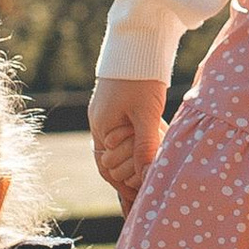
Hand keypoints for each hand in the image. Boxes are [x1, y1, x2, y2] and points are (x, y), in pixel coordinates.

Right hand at [90, 75, 168, 212]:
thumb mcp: (146, 114)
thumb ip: (144, 146)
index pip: (109, 170)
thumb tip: (147, 178)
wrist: (138, 42)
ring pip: (119, 153)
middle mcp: (101, 126)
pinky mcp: (120, 111)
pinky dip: (135, 152)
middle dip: (127, 181)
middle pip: (111, 165)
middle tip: (144, 201)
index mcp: (102, 129)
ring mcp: (109, 118)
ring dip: (132, 168)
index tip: (140, 206)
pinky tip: (147, 159)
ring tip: (147, 186)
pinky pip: (125, 140)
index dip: (125, 190)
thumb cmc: (140, 77)